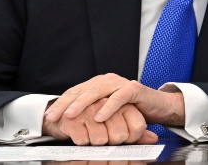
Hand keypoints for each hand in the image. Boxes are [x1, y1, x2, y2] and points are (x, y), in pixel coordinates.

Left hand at [46, 73, 185, 129]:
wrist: (159, 107)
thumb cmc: (132, 111)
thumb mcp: (108, 113)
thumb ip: (92, 114)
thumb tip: (69, 126)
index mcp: (99, 85)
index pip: (75, 92)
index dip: (61, 104)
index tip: (48, 117)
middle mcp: (107, 81)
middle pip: (82, 90)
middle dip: (65, 104)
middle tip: (53, 116)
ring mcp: (120, 83)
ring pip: (96, 91)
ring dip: (81, 104)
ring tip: (70, 115)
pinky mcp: (134, 89)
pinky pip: (119, 97)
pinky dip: (108, 107)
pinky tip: (99, 116)